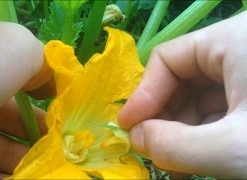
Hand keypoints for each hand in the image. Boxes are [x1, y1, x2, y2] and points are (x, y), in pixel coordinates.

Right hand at [118, 11, 246, 177]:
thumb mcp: (233, 148)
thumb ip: (174, 145)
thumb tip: (136, 137)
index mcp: (233, 39)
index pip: (167, 59)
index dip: (143, 96)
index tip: (128, 129)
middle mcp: (240, 46)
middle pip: (182, 79)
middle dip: (164, 119)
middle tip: (155, 152)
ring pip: (200, 97)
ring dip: (183, 132)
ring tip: (178, 165)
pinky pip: (221, 106)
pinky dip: (206, 132)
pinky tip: (200, 157)